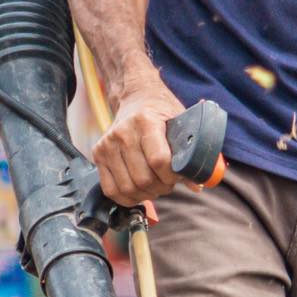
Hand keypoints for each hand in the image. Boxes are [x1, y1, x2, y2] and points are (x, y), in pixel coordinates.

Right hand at [94, 69, 183, 206]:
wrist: (136, 98)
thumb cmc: (162, 113)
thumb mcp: (180, 124)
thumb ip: (190, 153)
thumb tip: (198, 184)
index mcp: (146, 121)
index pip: (159, 161)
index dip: (172, 176)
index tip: (178, 176)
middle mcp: (123, 132)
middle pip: (143, 178)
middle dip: (161, 188)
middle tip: (168, 184)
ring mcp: (107, 144)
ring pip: (128, 187)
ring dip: (146, 194)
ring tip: (155, 186)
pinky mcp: (98, 154)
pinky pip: (110, 189)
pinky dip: (126, 198)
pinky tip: (139, 192)